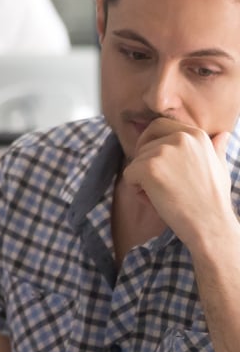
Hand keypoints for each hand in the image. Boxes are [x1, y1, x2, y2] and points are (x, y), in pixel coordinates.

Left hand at [122, 118, 235, 246]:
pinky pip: (128, 175)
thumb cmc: (214, 200)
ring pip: (136, 161)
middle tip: (156, 182)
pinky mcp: (149, 167)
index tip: (156, 162)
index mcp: (196, 134)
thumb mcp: (219, 168)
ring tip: (164, 196)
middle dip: (144, 161)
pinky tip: (155, 201)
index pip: (158, 126)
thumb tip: (222, 134)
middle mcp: (180, 137)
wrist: (211, 226)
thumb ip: (215, 149)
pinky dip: (136, 190)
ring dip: (142, 180)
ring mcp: (163, 151)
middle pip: (144, 143)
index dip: (150, 143)